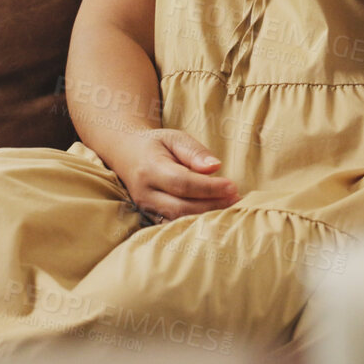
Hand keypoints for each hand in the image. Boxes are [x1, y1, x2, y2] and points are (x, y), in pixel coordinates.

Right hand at [103, 127, 239, 222]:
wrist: (127, 154)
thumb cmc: (156, 144)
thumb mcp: (174, 137)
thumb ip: (194, 151)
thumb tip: (215, 168)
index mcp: (149, 169)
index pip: (182, 183)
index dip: (209, 187)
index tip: (233, 186)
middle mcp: (145, 192)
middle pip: (181, 207)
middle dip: (212, 205)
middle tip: (237, 199)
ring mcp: (145, 208)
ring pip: (178, 221)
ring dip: (207, 217)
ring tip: (231, 207)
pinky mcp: (150, 218)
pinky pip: (175, 226)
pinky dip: (196, 224)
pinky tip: (215, 216)